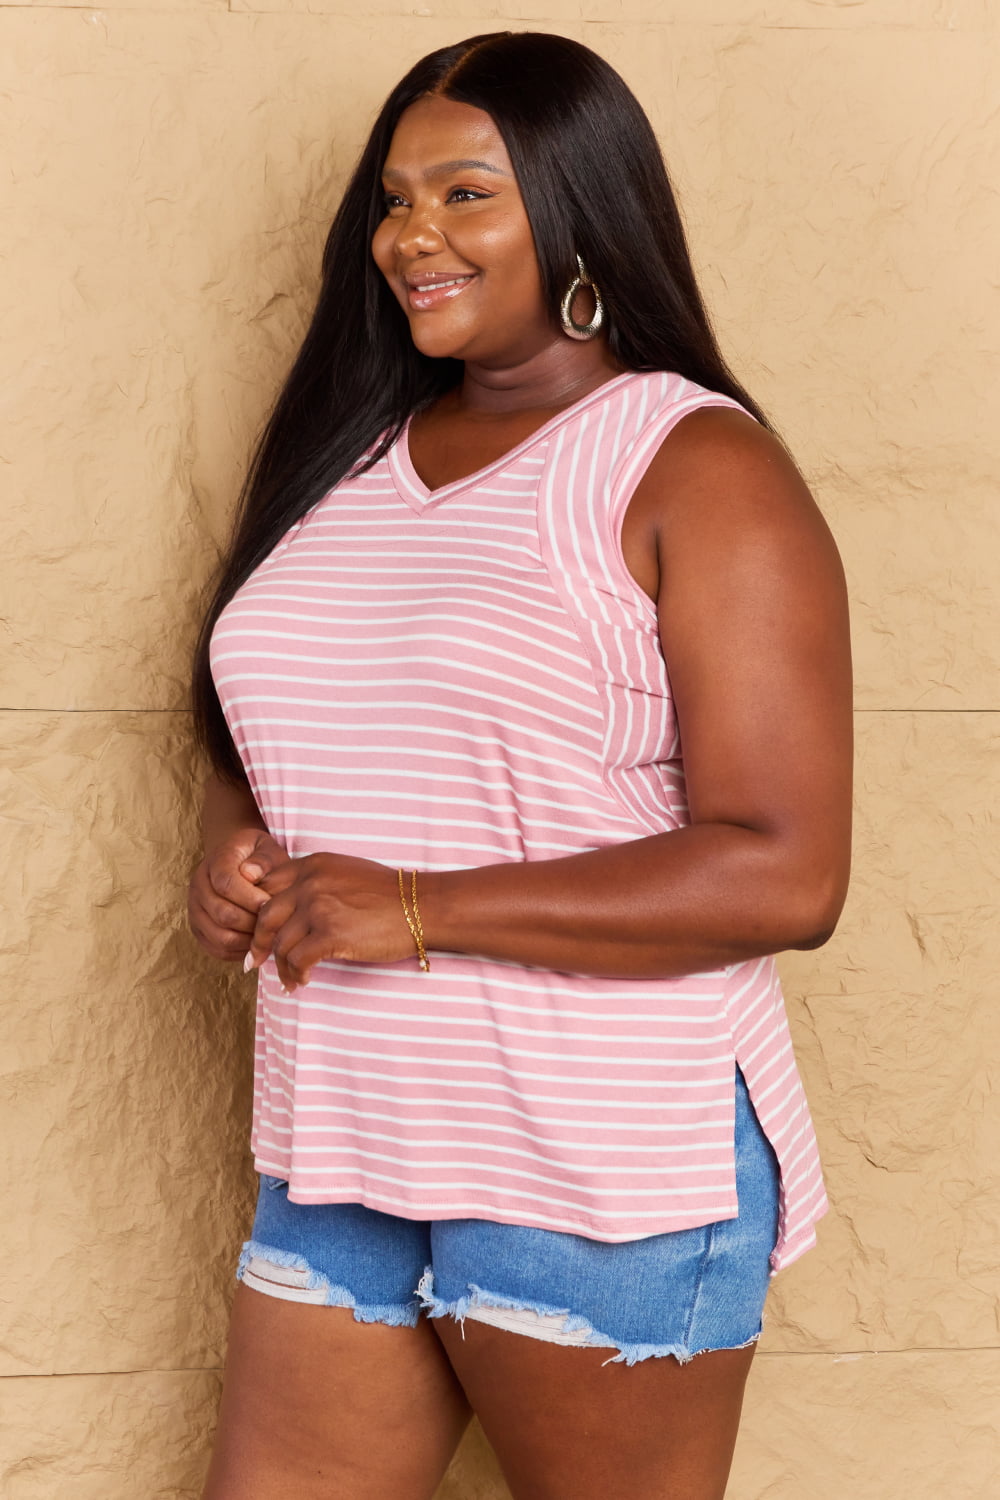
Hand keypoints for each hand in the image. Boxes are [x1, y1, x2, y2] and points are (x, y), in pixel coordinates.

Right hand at [187, 828, 287, 961]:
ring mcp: (195, 909)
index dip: (251, 899)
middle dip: (253, 923)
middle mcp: (199, 886)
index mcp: (215, 862)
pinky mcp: (198, 929)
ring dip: (248, 940)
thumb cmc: (257, 855)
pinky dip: (239, 952)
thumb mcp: (266, 848)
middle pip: (222, 914)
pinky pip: (217, 949)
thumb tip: (251, 874)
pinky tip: (257, 943)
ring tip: (268, 935)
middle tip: (274, 924)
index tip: (271, 904)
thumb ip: (263, 859)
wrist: (236, 857)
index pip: (226, 884)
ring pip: (220, 936)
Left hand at [245, 853, 414, 990]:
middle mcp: (311, 882)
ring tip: (290, 980)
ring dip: (281, 967)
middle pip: (264, 916)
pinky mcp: (331, 934)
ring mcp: (319, 907)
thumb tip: (289, 907)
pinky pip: (298, 960)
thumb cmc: (388, 894)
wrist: (421, 906)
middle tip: (255, 962)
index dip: (255, 912)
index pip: (266, 886)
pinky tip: (304, 980)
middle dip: (257, 944)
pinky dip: (296, 975)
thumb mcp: (345, 873)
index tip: (257, 931)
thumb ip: (315, 881)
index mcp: (313, 865)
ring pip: (280, 943)